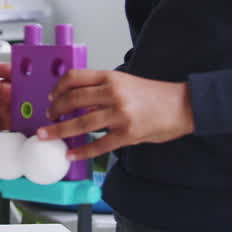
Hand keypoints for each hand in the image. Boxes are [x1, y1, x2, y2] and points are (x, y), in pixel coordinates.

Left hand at [40, 70, 194, 159]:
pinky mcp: (128, 134)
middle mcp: (114, 94)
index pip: (75, 77)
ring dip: (60, 131)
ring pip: (82, 124)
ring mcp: (121, 115)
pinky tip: (71, 154)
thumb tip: (78, 102)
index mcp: (111, 77)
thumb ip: (103, 89)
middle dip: (54, 110)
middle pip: (73, 100)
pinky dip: (82, 151)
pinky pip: (99, 145)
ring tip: (47, 136)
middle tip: (47, 118)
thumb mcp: (126, 82)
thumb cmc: (155, 95)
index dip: (58, 88)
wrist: (183, 105)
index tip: (51, 97)